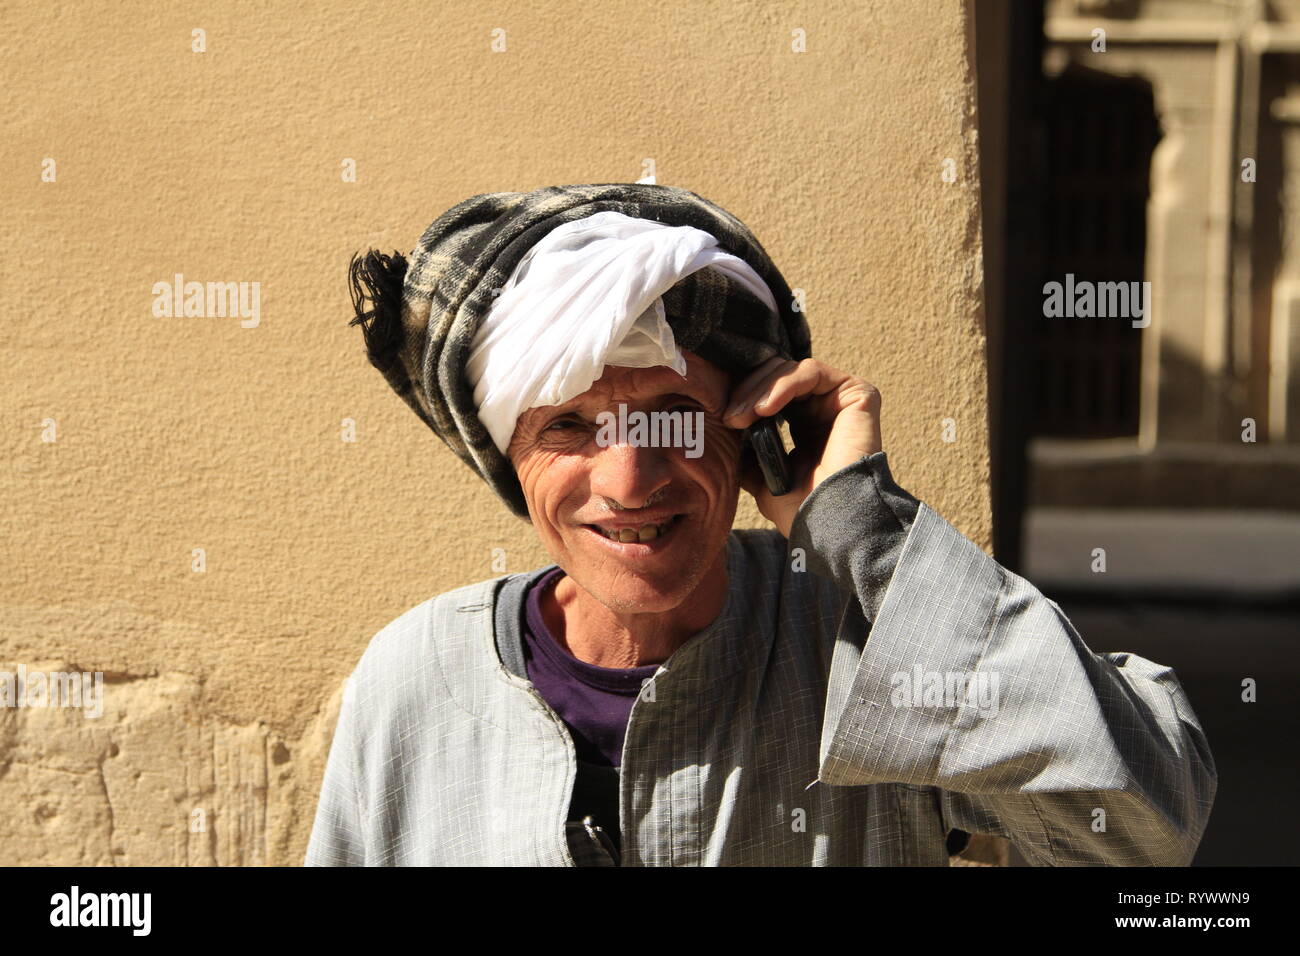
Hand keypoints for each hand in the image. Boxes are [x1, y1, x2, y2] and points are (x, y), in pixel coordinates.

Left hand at [723, 357, 881, 537]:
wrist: (830, 522)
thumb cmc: (802, 509)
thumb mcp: (763, 480)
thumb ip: (750, 454)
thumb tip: (727, 437)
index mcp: (804, 426)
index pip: (769, 392)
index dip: (744, 398)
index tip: (723, 418)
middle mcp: (823, 409)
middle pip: (776, 376)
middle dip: (747, 392)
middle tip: (729, 417)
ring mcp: (840, 400)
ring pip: (789, 370)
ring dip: (759, 389)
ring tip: (742, 416)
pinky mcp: (857, 394)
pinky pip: (811, 372)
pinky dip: (783, 385)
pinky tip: (765, 408)